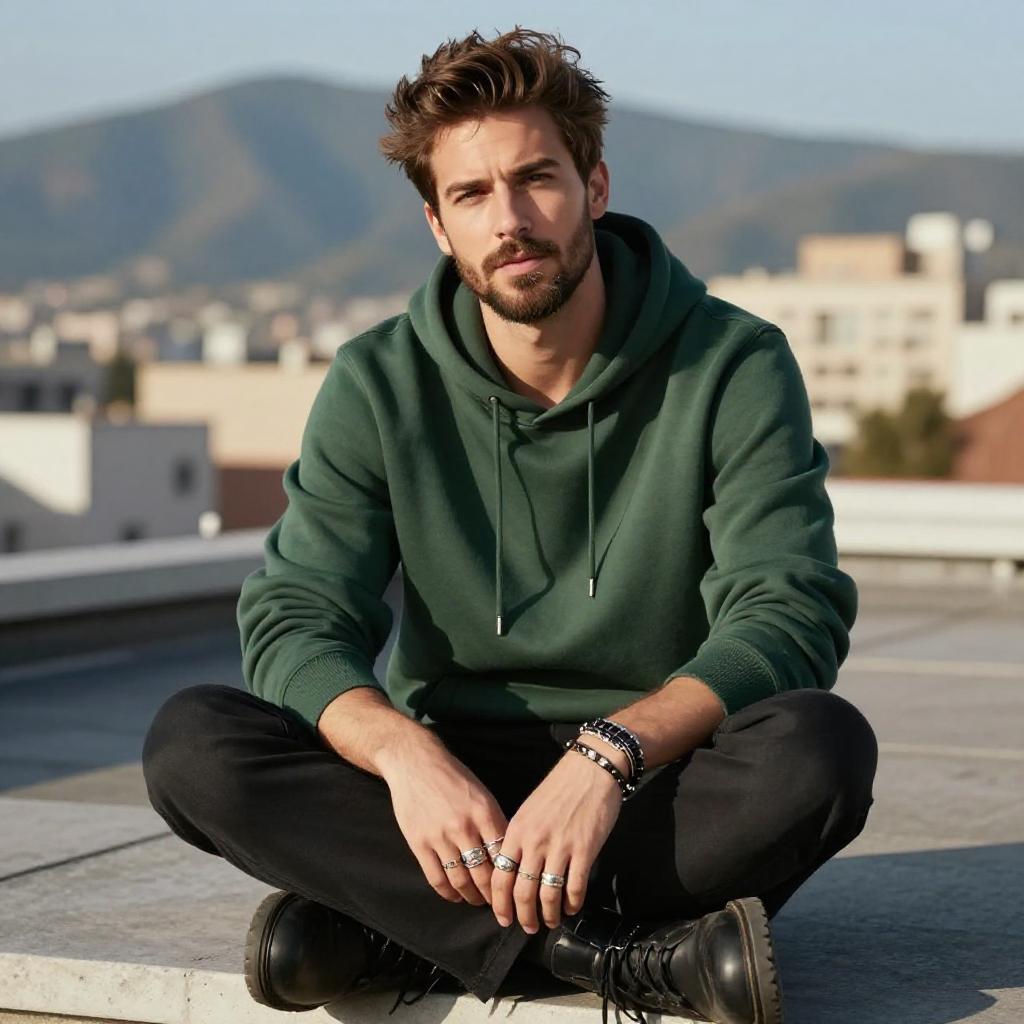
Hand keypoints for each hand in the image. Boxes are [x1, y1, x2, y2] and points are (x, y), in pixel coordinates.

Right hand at [380, 736, 508, 906]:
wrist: (415, 762)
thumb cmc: (452, 776)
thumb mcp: (482, 793)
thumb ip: (493, 822)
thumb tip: (508, 853)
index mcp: (485, 812)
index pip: (504, 856)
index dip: (511, 878)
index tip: (514, 888)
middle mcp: (464, 827)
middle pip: (484, 874)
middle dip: (494, 895)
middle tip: (498, 903)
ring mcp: (440, 837)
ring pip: (461, 881)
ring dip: (471, 897)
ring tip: (477, 900)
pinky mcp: (419, 843)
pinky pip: (436, 878)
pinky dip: (448, 893)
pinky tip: (455, 895)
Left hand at [491, 750, 621, 932]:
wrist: (590, 769)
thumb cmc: (559, 788)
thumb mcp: (529, 810)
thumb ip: (520, 838)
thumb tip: (514, 871)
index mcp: (517, 830)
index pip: (500, 876)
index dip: (500, 903)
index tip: (503, 917)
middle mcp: (534, 841)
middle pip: (522, 892)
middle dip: (523, 916)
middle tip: (527, 927)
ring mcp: (560, 846)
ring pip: (547, 895)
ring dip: (548, 915)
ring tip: (550, 922)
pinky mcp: (584, 850)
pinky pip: (574, 887)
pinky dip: (571, 904)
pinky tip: (571, 908)